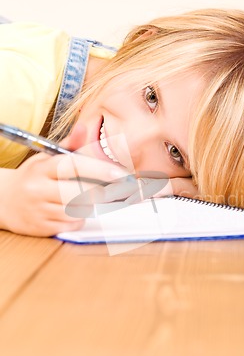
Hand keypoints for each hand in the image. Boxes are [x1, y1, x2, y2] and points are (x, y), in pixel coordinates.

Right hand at [0, 123, 132, 235]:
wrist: (4, 201)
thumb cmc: (33, 177)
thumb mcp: (46, 158)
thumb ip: (69, 146)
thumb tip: (84, 128)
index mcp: (42, 168)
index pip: (73, 166)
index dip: (99, 170)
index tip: (120, 174)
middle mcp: (38, 189)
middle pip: (80, 192)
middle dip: (104, 192)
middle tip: (120, 190)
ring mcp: (39, 210)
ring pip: (78, 210)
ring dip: (92, 205)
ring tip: (94, 198)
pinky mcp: (42, 228)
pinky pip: (72, 224)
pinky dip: (80, 218)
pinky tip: (77, 211)